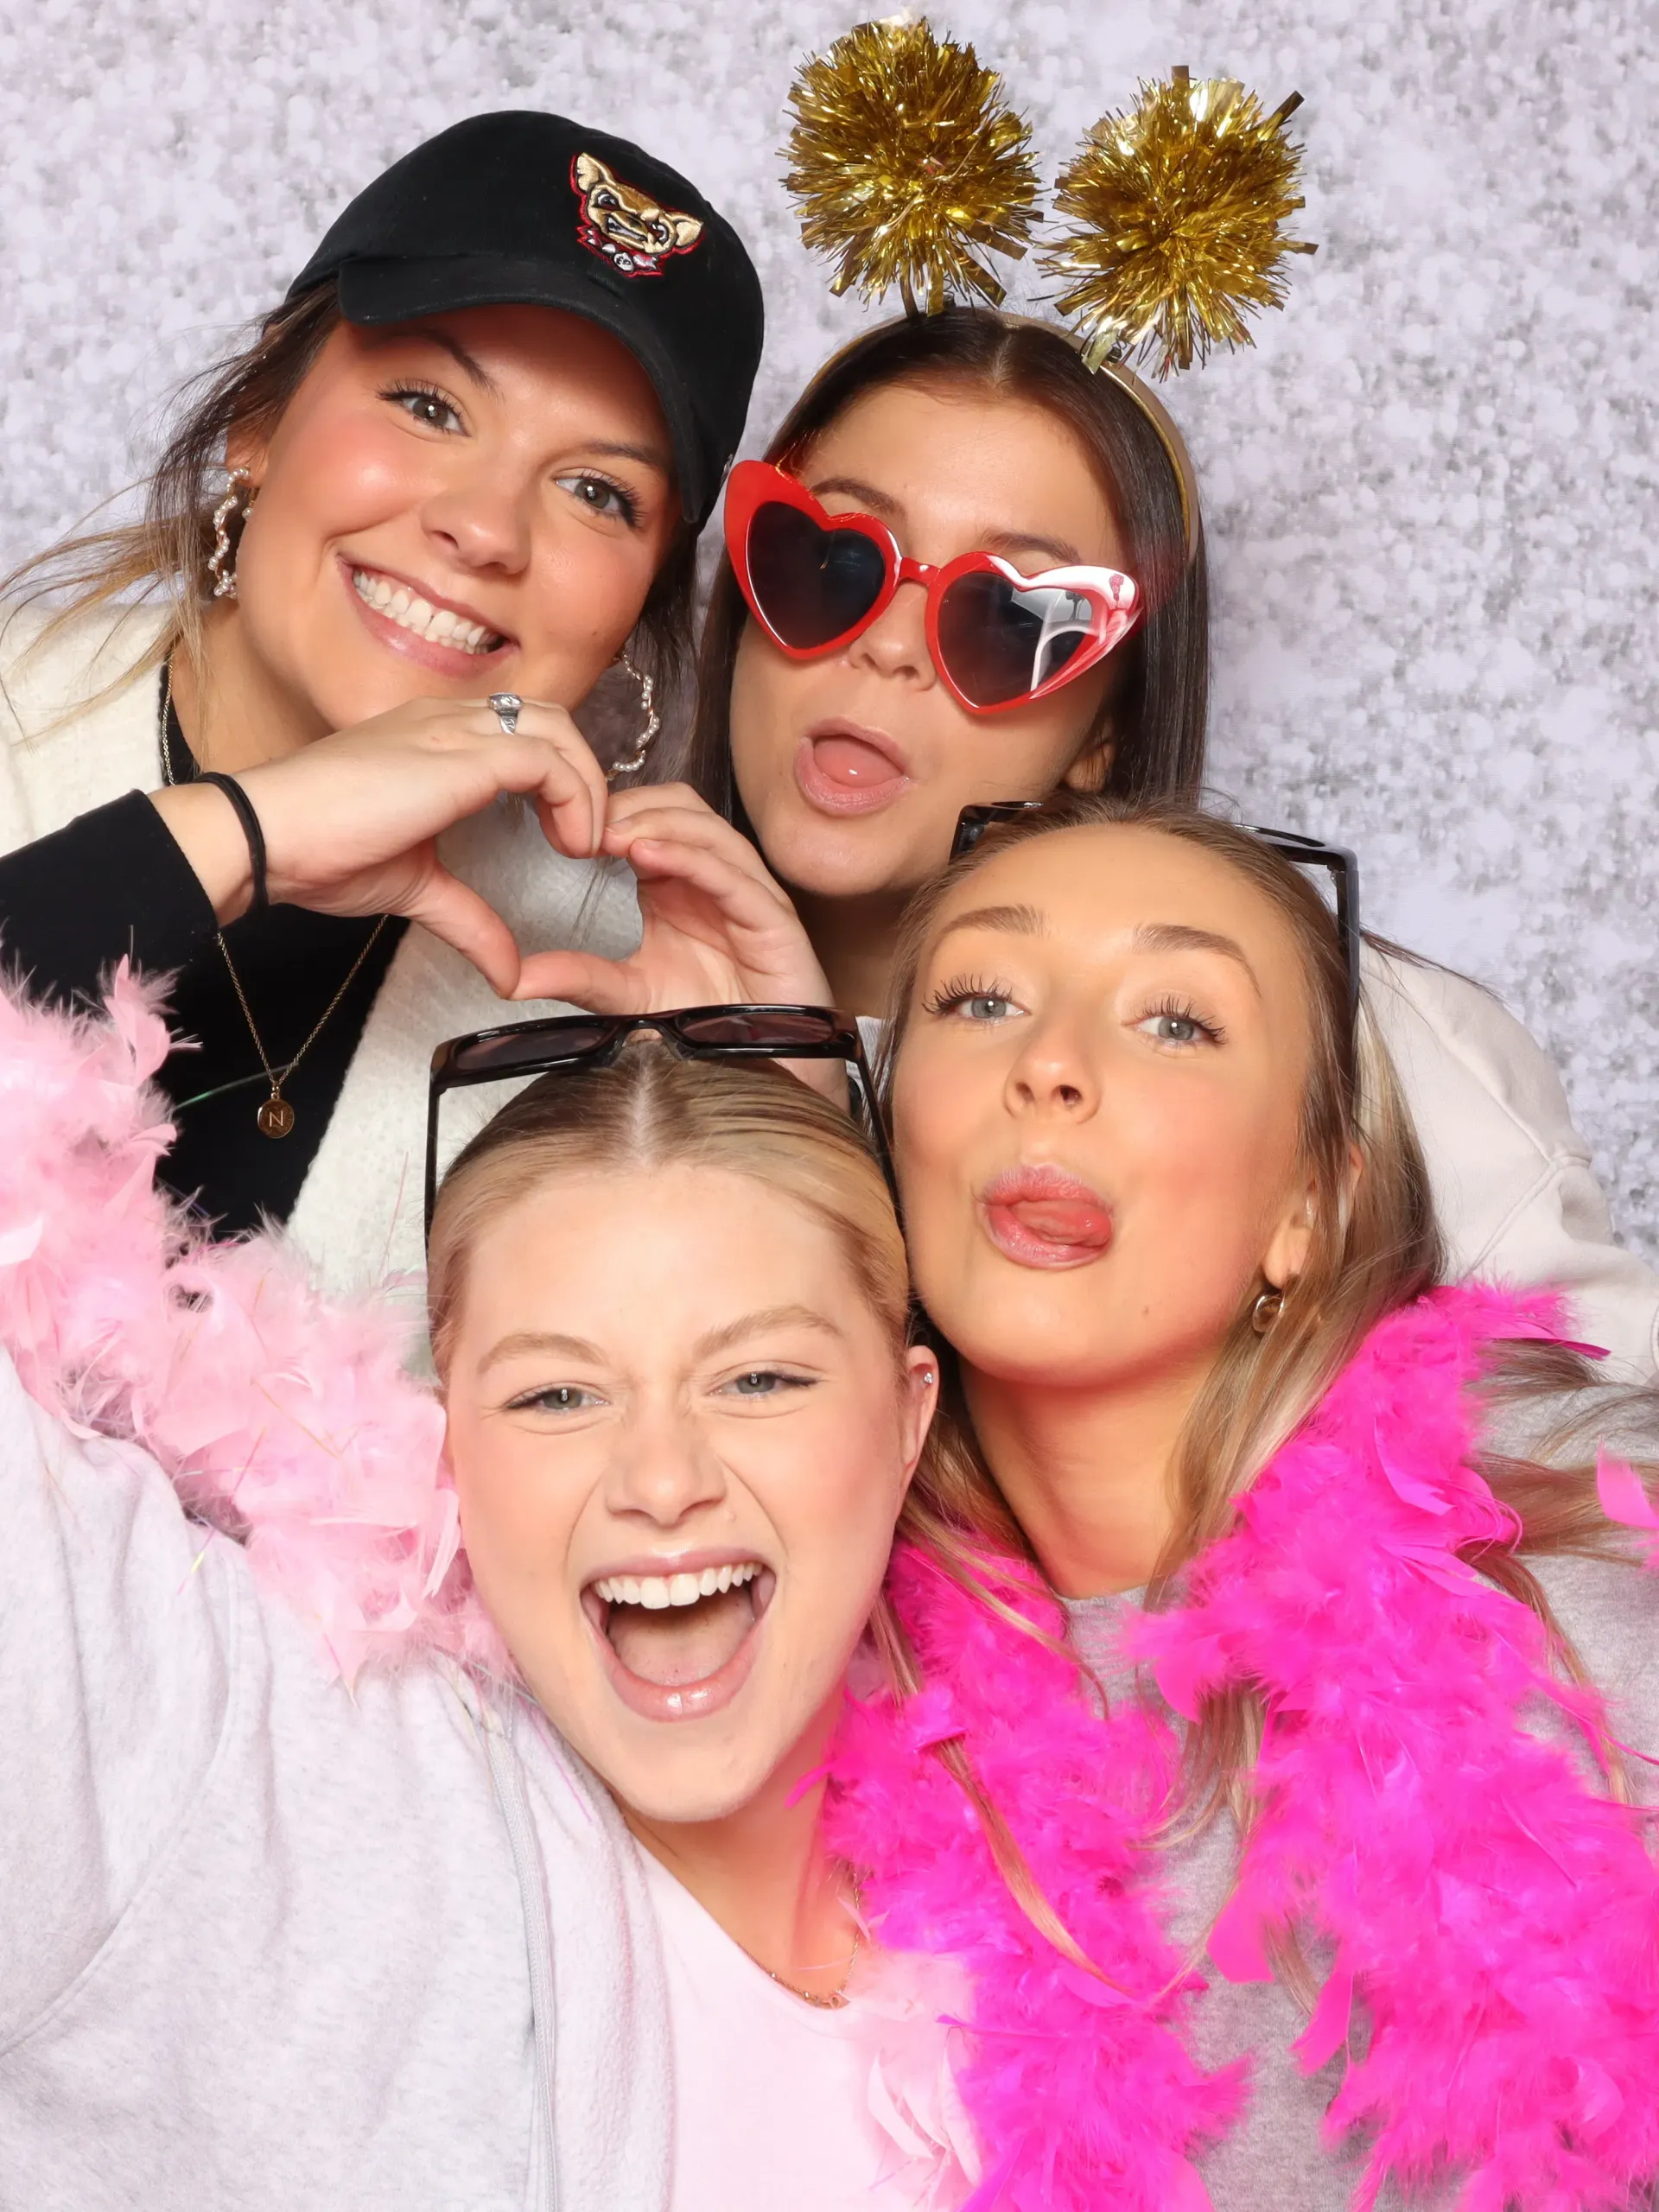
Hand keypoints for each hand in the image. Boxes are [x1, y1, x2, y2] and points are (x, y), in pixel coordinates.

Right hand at [150, 695, 608, 995]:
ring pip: (558, 730)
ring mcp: (453, 732)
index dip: (559, 776)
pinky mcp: (458, 757)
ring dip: (587, 787)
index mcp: (434, 737)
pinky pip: (545, 760)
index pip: (522, 730)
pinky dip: (574, 798)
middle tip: (585, 838)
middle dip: (584, 774)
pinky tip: (568, 844)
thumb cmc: (319, 852)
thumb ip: (469, 920)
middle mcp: (448, 721)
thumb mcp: (415, 888)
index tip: (565, 836)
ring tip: (581, 845)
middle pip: (552, 718)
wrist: (265, 837)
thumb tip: (507, 974)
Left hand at [510, 784, 833, 1013]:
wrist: (759, 1072)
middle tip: (585, 822)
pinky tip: (649, 855)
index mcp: (679, 885)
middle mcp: (716, 880)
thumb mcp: (626, 995)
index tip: (562, 821)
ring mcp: (749, 895)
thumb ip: (578, 977)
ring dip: (659, 823)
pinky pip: (734, 876)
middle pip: (683, 807)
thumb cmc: (706, 1027)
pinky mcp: (774, 919)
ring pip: (710, 831)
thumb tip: (510, 978)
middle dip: (634, 806)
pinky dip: (691, 858)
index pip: (651, 817)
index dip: (611, 809)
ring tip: (612, 835)